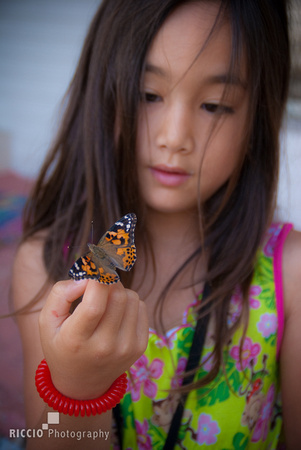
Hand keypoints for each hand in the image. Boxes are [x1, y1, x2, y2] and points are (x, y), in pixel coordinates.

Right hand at [39, 279, 147, 399]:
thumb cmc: (62, 345)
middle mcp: (104, 346)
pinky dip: (129, 302)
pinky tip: (116, 312)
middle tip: (98, 282)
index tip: (97, 264)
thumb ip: (61, 294)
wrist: (82, 384)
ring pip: (131, 298)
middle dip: (108, 280)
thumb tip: (88, 277)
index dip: (98, 278)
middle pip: (117, 296)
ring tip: (105, 301)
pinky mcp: (139, 346)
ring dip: (119, 290)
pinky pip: (140, 307)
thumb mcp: (47, 322)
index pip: (94, 304)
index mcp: (77, 340)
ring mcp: (125, 348)